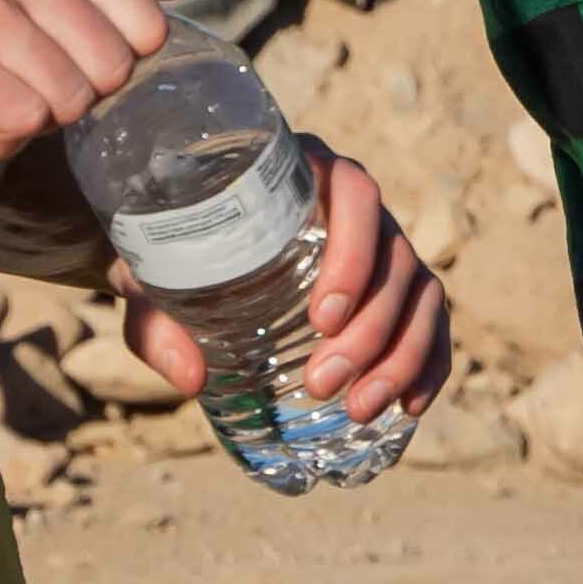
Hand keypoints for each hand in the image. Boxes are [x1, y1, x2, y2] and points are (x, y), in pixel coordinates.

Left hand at [131, 154, 452, 422]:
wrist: (184, 256)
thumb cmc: (171, 253)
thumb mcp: (151, 277)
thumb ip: (156, 321)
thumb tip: (189, 377)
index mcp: (304, 174)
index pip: (355, 194)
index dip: (353, 253)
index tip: (323, 317)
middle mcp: (355, 204)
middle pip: (394, 257)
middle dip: (369, 330)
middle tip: (321, 385)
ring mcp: (383, 247)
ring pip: (421, 294)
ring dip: (401, 356)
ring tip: (357, 410)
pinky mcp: (396, 290)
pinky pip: (431, 324)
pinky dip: (428, 366)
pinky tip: (408, 408)